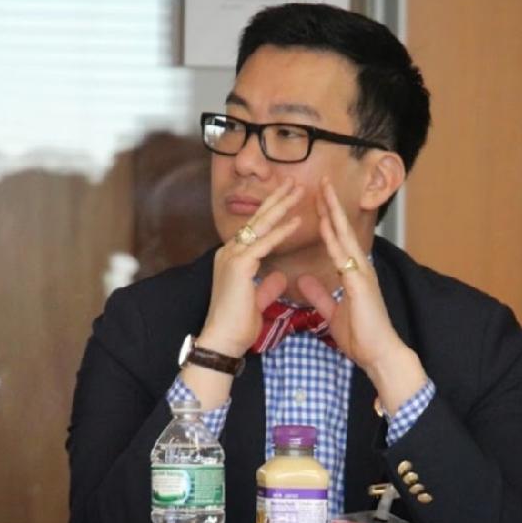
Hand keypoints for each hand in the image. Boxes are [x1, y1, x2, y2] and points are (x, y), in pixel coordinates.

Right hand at [201, 179, 303, 355]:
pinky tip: (296, 221)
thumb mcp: (256, 301)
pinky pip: (264, 243)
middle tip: (294, 182)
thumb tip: (278, 276)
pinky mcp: (239, 265)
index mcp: (234, 259)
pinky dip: (281, 232)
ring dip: (281, 207)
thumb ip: (266, 286)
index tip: (289, 200)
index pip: (257, 230)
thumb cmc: (237, 325)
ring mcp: (232, 256)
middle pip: (258, 220)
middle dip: (277, 199)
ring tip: (298, 190)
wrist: (223, 340)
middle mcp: (230, 252)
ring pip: (260, 225)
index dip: (273, 213)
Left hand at [297, 179, 425, 410]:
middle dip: (331, 206)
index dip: (327, 220)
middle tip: (320, 181)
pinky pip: (343, 255)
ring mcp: (362, 274)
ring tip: (323, 190)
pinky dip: (333, 238)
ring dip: (333, 212)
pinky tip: (324, 223)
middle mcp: (360, 269)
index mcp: (354, 274)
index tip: (316, 200)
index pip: (338, 241)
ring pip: (344, 236)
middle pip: (342, 231)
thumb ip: (320, 295)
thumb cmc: (362, 337)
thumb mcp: (333, 313)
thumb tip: (303, 280)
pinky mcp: (361, 284)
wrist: (380, 354)